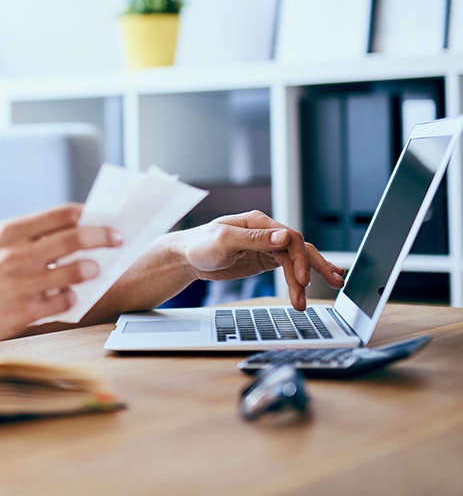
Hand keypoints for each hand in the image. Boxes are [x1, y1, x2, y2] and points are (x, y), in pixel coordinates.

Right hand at [0, 204, 121, 344]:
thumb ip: (28, 237)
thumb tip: (72, 232)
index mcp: (10, 231)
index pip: (61, 214)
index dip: (89, 215)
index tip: (105, 218)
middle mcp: (16, 254)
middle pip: (75, 238)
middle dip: (103, 237)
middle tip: (118, 239)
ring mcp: (20, 284)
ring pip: (74, 271)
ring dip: (90, 269)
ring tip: (94, 270)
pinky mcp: (22, 312)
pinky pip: (62, 302)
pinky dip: (71, 298)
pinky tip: (69, 297)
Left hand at [175, 210, 344, 310]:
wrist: (185, 257)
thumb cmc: (199, 245)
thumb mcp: (224, 240)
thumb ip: (255, 239)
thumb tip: (284, 236)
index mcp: (258, 223)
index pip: (289, 238)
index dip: (299, 259)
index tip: (302, 279)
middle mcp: (266, 233)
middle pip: (299, 248)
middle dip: (314, 267)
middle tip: (331, 284)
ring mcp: (267, 247)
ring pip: (297, 259)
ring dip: (309, 277)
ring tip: (322, 293)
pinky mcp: (264, 260)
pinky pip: (289, 267)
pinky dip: (303, 275)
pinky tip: (316, 282)